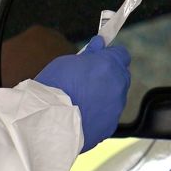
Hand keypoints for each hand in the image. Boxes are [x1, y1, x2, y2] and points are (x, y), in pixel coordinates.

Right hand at [34, 36, 131, 151]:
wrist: (48, 120)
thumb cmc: (54, 86)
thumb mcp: (67, 61)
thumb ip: (89, 54)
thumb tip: (99, 45)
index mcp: (109, 65)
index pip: (121, 54)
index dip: (109, 55)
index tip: (98, 58)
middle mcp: (118, 86)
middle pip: (121, 75)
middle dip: (109, 75)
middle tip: (88, 79)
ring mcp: (116, 107)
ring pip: (116, 96)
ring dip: (105, 94)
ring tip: (82, 99)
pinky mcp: (111, 125)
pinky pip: (109, 114)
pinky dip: (99, 112)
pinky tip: (82, 114)